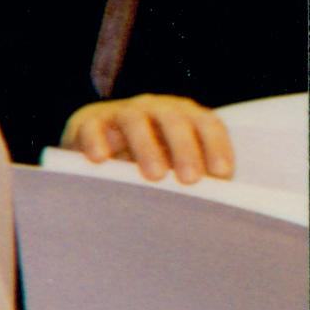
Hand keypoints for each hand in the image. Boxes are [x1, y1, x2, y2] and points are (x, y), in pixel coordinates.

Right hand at [61, 94, 233, 182]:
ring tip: (154, 176)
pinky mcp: (88, 121)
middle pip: (174, 121)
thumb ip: (192, 175)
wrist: (98, 143)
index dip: (216, 147)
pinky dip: (97, 141)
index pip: (207, 125)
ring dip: (147, 147)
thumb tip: (215, 201)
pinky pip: (93, 127)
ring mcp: (121, 112)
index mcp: (184, 116)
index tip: (221, 174)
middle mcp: (155, 108)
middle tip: (190, 180)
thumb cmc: (148, 160)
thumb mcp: (173, 165)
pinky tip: (101, 159)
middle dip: (185, 150)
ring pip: (135, 121)